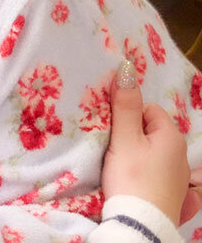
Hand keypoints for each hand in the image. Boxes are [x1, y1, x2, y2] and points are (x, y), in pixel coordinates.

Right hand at [102, 60, 191, 224]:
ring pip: (154, 152)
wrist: (141, 226)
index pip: (149, 109)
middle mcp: (181, 155)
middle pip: (151, 130)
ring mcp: (179, 177)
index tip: (114, 131)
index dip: (128, 115)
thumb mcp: (123, 139)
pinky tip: (135, 182)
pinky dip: (145, 173)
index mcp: (172, 136)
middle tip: (114, 147)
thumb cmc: (131, 178)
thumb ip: (124, 105)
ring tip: (121, 166)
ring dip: (138, 154)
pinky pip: (157, 172)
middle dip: (132, 134)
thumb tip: (126, 68)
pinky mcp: (172, 194)